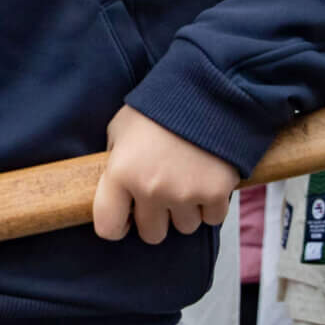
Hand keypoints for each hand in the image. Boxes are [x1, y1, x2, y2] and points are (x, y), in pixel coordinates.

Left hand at [91, 105, 238, 244]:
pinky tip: (207, 181)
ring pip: (184, 227)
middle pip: (152, 234)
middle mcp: (150, 190)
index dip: (117, 225)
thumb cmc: (159, 106)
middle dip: (156, 218)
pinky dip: (211, 205)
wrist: (208, 89)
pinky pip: (212, 219)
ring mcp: (184, 194)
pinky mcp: (216, 193)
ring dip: (185, 211)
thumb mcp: (122, 127)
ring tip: (187, 181)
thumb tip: (116, 187)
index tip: (126, 217)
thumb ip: (115, 159)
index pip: (108, 228)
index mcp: (120, 174)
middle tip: (162, 194)